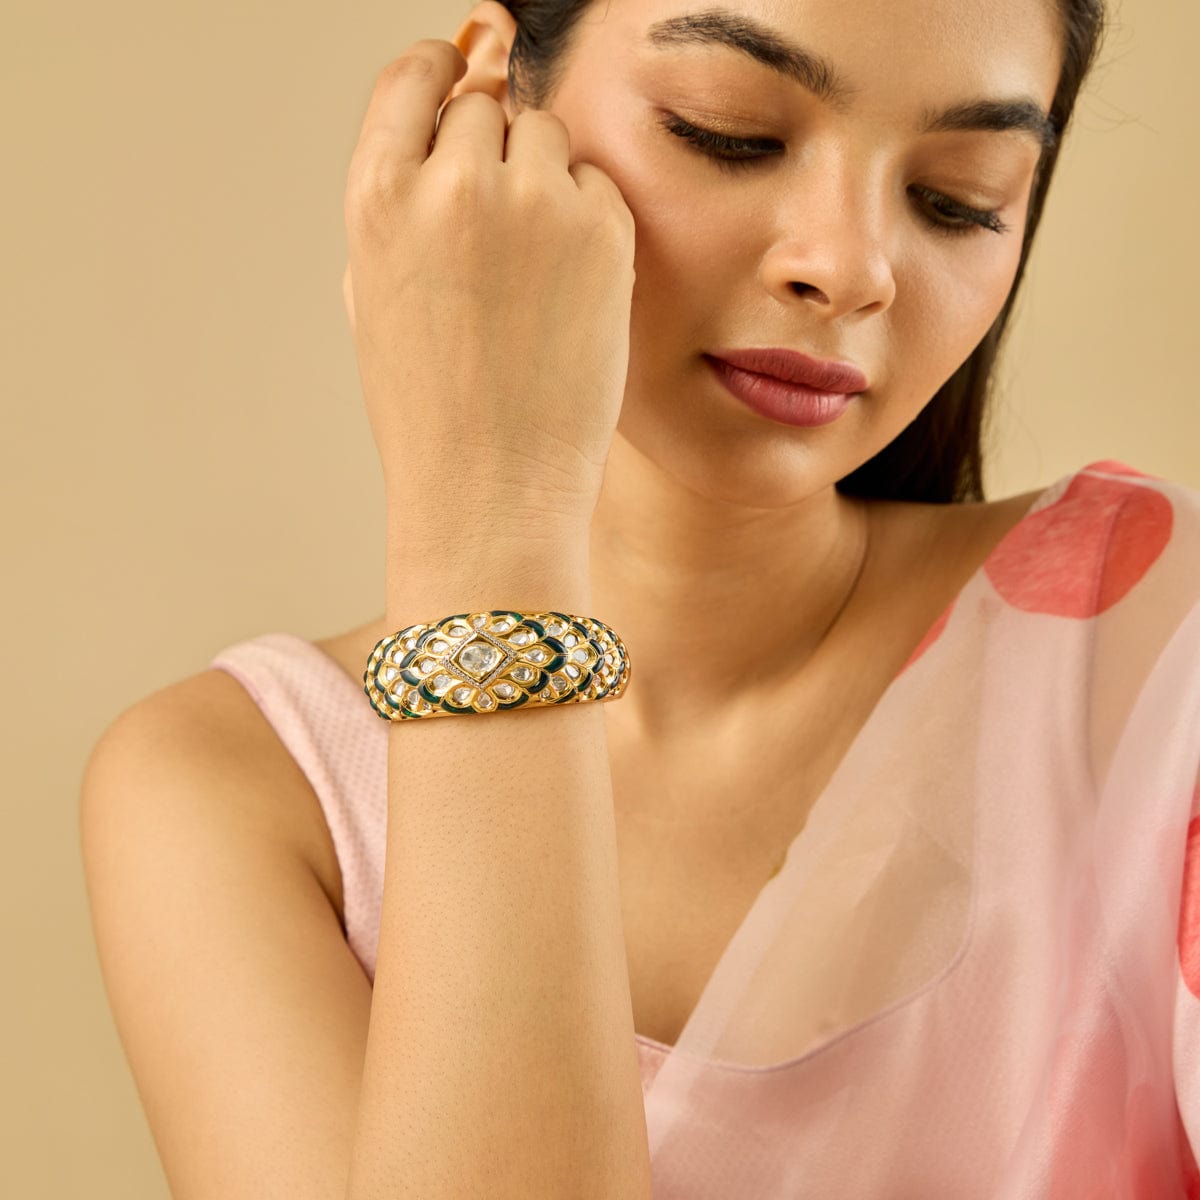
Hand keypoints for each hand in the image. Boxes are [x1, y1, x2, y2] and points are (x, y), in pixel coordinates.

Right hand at [342, 39, 636, 534]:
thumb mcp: (374, 296)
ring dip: (543, 177)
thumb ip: (401, 203)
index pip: (412, 78)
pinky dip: (588, 218)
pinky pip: (598, 185)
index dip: (438, 72)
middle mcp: (453, 185)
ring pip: (546, 135)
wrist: (492, 487)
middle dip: (491, 149)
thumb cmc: (431, 409)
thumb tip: (443, 123)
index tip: (457, 75)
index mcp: (378, 197)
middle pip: (485, 106)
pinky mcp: (601, 235)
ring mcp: (533, 205)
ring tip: (533, 264)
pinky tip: (569, 285)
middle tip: (498, 222)